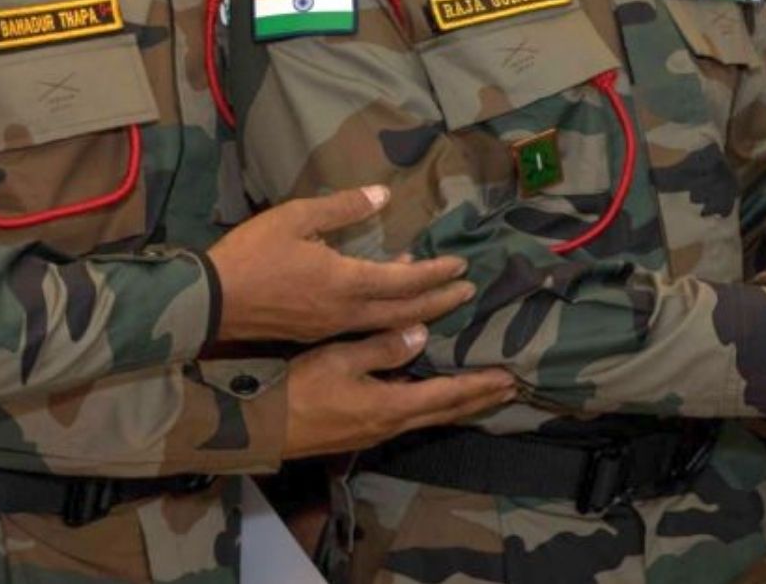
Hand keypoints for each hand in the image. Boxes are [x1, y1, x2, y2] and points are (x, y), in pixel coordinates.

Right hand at [209, 186, 474, 342]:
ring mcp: (329, 328)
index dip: (435, 273)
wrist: (205, 304)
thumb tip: (384, 194)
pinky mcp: (314, 336)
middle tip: (469, 292)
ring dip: (418, 314)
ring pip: (386, 325)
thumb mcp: (295, 218)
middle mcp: (345, 311)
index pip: (404, 280)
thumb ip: (342, 207)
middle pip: (405, 311)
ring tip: (441, 302)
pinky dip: (388, 320)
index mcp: (344, 282)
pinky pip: (363, 330)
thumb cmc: (250, 255)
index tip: (462, 266)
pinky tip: (391, 307)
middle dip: (440, 301)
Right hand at [283, 325, 516, 458]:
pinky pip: (409, 418)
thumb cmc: (296, 390)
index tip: (511, 378)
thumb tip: (423, 333)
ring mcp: (375, 433)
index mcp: (391, 406)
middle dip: (479, 400)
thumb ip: (383, 346)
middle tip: (510, 389)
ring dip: (459, 405)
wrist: (254, 430)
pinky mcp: (360, 432)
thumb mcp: (338, 358)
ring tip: (483, 393)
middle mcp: (391, 425)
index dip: (480, 386)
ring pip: (429, 417)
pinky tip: (433, 398)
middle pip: (446, 412)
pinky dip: (432, 406)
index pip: (449, 396)